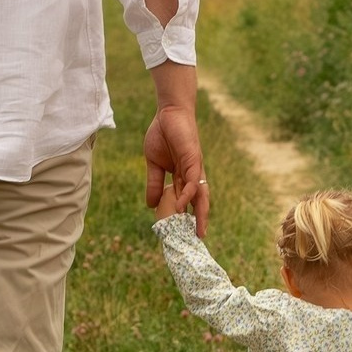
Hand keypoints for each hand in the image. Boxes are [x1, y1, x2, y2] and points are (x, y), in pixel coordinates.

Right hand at [143, 104, 208, 236]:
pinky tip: (183, 205)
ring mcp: (194, 167)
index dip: (186, 216)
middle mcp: (192, 174)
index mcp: (182, 176)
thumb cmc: (162, 135)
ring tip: (198, 229)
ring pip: (200, 194)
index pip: (186, 200)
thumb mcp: (153, 164)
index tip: (185, 233)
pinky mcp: (193, 159)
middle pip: (199, 201)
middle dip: (200, 219)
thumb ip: (154, 183)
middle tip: (198, 238)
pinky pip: (192, 180)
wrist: (168, 113)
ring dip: (200, 212)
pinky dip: (188, 193)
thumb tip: (150, 204)